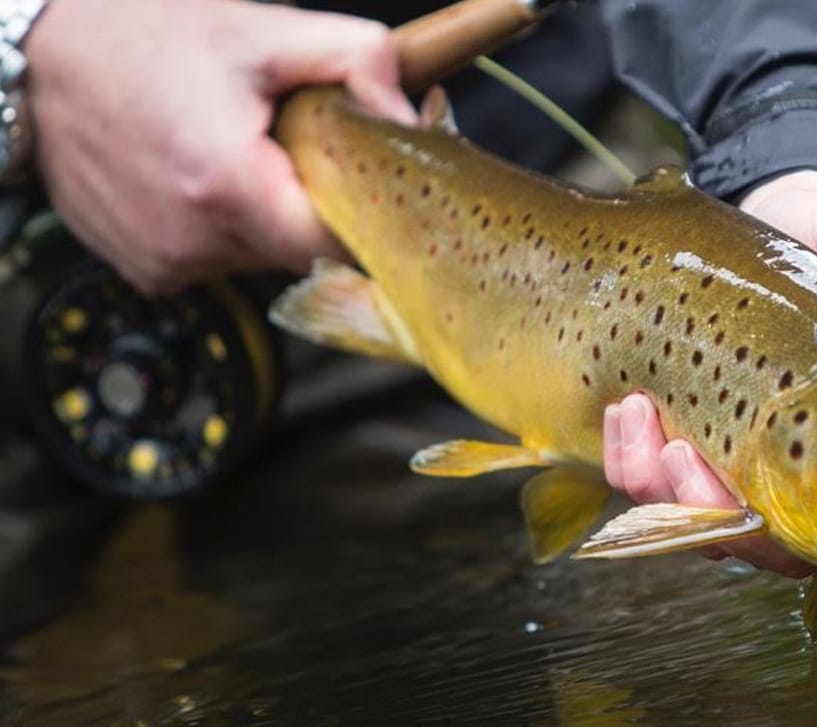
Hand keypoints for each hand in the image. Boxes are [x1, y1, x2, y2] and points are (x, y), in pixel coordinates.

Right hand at [25, 0, 415, 293]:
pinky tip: (201, 174)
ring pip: (263, 257)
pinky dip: (225, 225)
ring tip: (238, 151)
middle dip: (316, 203)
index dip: (369, 213)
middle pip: (304, 252)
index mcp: (227, 185)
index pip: (340, 243)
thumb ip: (358, 61)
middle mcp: (192, 240)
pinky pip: (218, 259)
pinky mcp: (147, 269)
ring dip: (269, 213)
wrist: (40, 52)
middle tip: (296, 145)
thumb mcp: (265, 29)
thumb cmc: (143, 33)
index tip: (374, 185)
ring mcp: (165, 262)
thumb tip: (412, 118)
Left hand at [604, 170, 816, 620]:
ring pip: (708, 528)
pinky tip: (625, 408)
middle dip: (735, 530)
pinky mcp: (688, 442)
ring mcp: (744, 464)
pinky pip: (653, 487)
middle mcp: (810, 470)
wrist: (760, 217)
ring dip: (664, 490)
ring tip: (641, 414)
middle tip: (690, 459)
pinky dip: (631, 460)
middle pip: (780, 552)